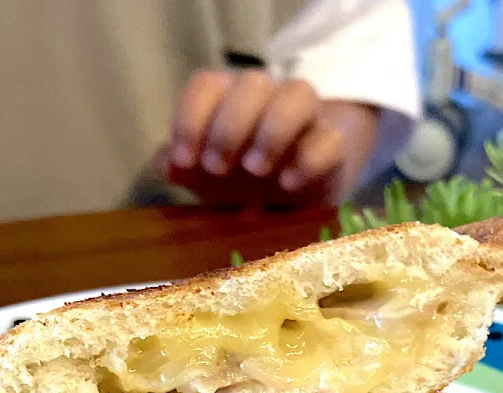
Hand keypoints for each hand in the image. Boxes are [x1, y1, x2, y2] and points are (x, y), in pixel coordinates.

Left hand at [165, 70, 379, 205]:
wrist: (299, 200)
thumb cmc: (243, 183)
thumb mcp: (207, 180)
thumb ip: (183, 169)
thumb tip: (169, 165)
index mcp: (230, 101)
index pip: (207, 85)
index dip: (189, 118)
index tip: (182, 162)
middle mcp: (268, 100)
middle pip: (252, 82)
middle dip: (229, 126)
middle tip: (217, 169)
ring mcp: (305, 120)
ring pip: (298, 94)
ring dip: (272, 130)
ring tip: (255, 171)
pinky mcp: (333, 148)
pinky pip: (329, 139)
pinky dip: (308, 159)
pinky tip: (288, 185)